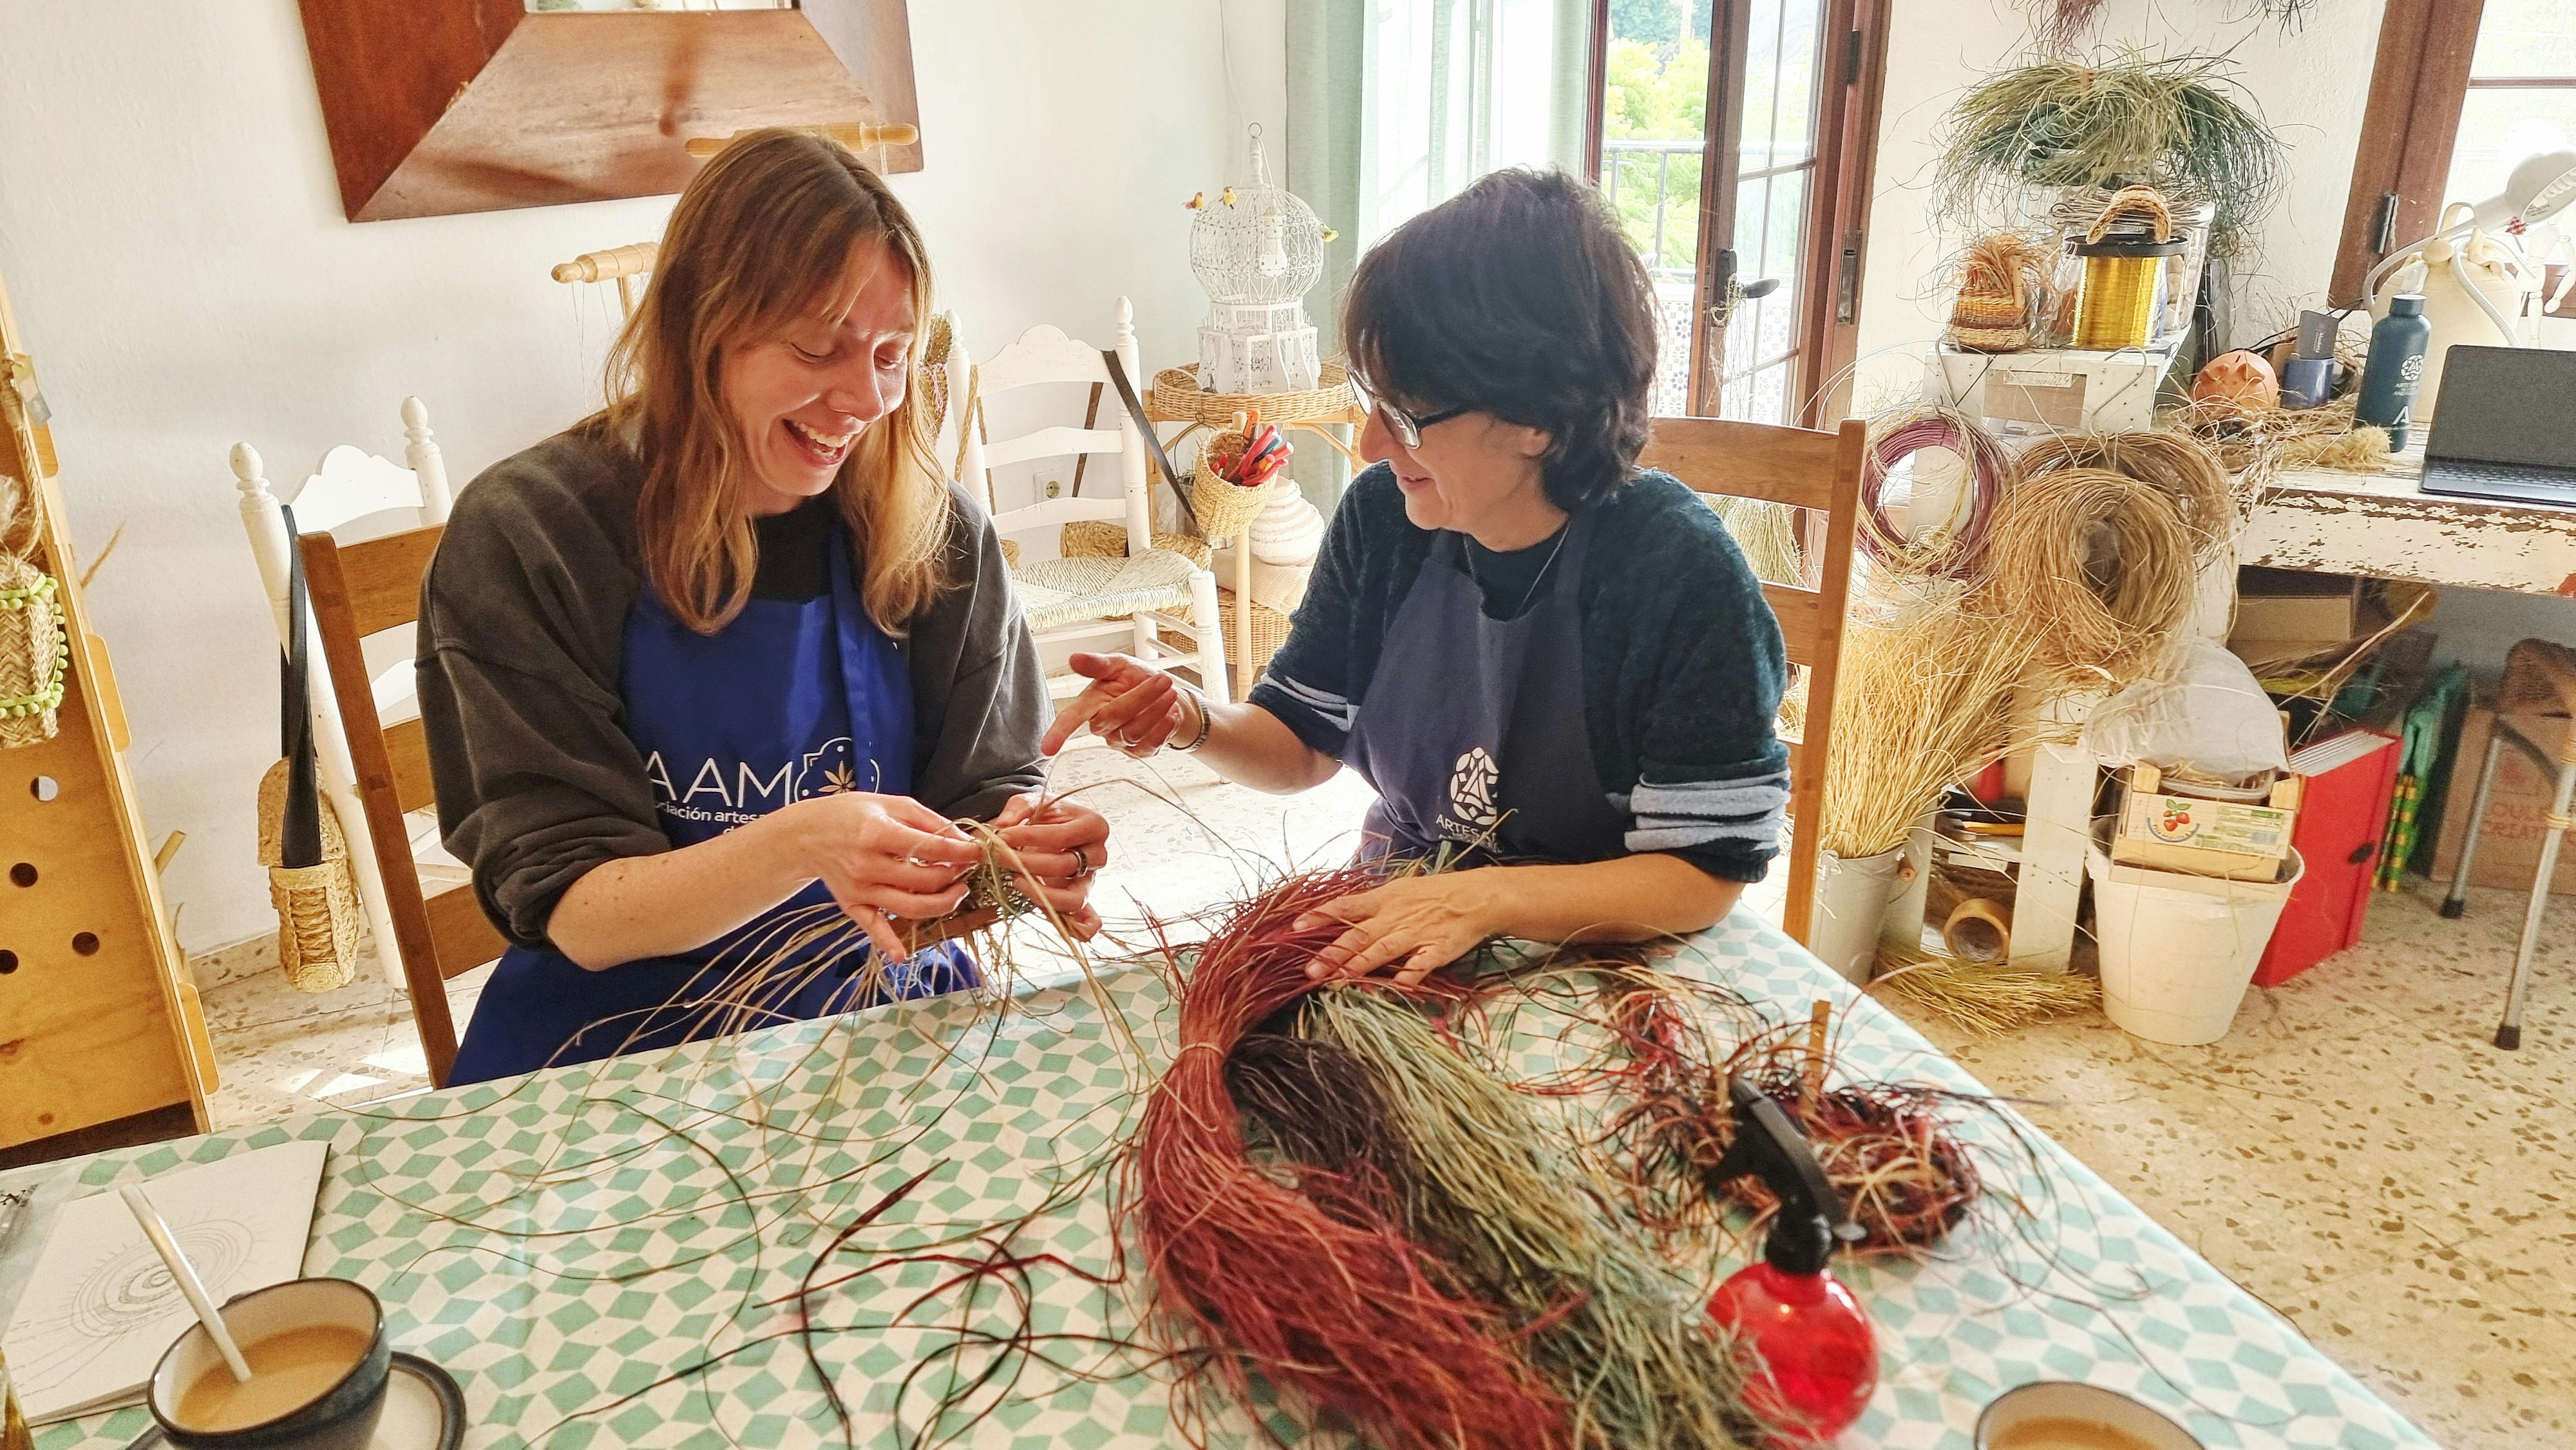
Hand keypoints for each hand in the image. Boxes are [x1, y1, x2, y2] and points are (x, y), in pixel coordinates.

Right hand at [782, 792, 981, 961]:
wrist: (808, 834)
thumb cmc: (853, 813)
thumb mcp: (892, 803)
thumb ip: (929, 821)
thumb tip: (963, 839)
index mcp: (877, 832)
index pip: (932, 848)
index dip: (962, 851)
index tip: (980, 851)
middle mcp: (868, 864)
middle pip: (925, 880)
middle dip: (955, 875)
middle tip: (966, 868)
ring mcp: (860, 889)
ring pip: (910, 907)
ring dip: (942, 904)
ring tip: (957, 892)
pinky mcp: (852, 905)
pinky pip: (872, 928)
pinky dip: (888, 944)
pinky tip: (903, 956)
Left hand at [987, 792, 1108, 939]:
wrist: (1050, 827)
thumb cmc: (1044, 815)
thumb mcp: (1030, 802)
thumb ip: (1016, 810)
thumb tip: (1003, 828)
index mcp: (1093, 826)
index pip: (1062, 836)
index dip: (1030, 838)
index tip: (1002, 836)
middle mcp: (1097, 855)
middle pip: (1064, 866)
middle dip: (1027, 863)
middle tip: (1000, 857)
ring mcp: (1090, 880)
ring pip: (1074, 897)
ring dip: (1041, 894)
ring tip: (1016, 882)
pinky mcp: (1080, 897)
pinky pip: (1088, 918)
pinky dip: (1082, 928)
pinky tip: (1073, 931)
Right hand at [1039, 653, 1191, 757]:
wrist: (1166, 693)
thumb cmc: (1135, 679)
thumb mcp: (1118, 664)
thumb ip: (1097, 664)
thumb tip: (1075, 658)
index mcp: (1090, 703)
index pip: (1070, 719)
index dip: (1058, 732)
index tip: (1048, 748)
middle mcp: (1101, 725)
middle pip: (1111, 718)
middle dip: (1140, 696)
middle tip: (1162, 680)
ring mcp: (1120, 741)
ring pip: (1134, 731)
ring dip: (1156, 709)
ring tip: (1169, 691)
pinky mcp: (1140, 751)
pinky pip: (1150, 743)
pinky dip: (1164, 726)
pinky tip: (1171, 712)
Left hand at [1292, 873, 1502, 986]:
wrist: (1476, 896)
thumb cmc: (1433, 894)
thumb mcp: (1398, 890)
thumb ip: (1370, 905)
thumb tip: (1339, 915)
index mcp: (1383, 899)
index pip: (1346, 906)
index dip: (1321, 916)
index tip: (1296, 927)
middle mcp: (1394, 917)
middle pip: (1359, 935)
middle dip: (1333, 953)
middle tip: (1309, 970)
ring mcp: (1415, 934)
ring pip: (1383, 950)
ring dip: (1360, 966)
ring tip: (1338, 980)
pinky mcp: (1437, 950)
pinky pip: (1420, 966)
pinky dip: (1409, 977)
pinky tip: (1395, 989)